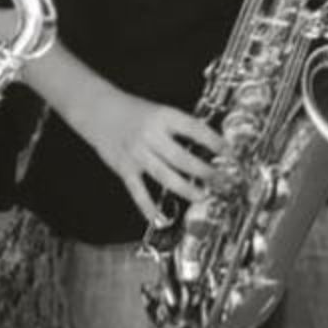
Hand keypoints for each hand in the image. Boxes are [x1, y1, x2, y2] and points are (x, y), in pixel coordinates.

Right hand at [78, 88, 224, 223]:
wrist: (99, 110)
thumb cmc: (133, 110)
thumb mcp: (160, 110)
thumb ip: (178, 127)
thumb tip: (205, 143)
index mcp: (163, 116)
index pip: (194, 129)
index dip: (213, 141)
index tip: (228, 151)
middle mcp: (151, 135)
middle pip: (182, 157)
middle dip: (204, 171)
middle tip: (221, 179)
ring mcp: (137, 153)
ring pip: (165, 175)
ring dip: (185, 188)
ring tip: (202, 196)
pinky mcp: (124, 168)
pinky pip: (138, 190)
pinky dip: (148, 206)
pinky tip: (158, 217)